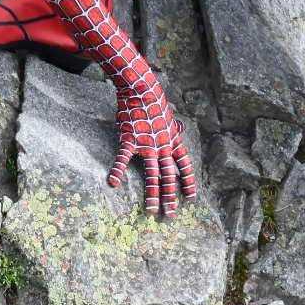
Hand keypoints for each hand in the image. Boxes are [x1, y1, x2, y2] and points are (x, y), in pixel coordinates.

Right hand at [107, 69, 197, 216]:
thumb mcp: (168, 115)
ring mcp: (147, 145)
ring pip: (152, 175)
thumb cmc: (154, 100)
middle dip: (171, 197)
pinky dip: (117, 171)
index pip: (184, 165)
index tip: (191, 198)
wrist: (142, 87)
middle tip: (171, 216)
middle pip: (169, 177)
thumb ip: (171, 126)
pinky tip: (112, 183)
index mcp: (173, 140)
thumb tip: (178, 128)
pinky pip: (123, 159)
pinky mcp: (130, 140)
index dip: (188, 182)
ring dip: (152, 195)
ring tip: (151, 212)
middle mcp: (163, 146)